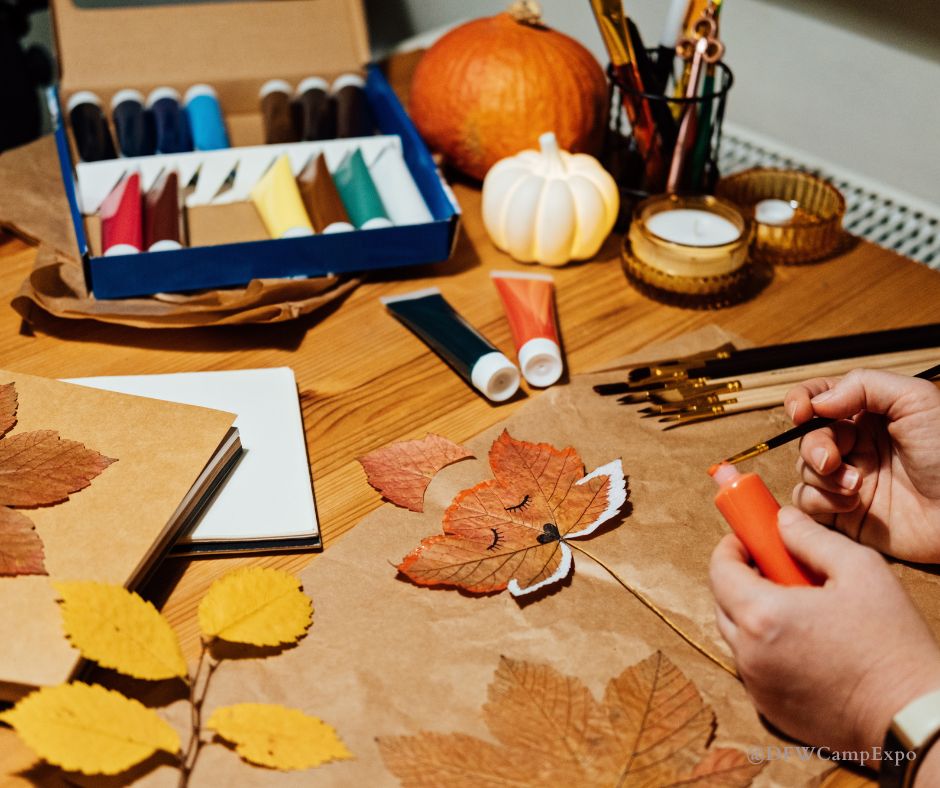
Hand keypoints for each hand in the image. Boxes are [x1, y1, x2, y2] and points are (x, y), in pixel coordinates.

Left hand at [709, 507, 939, 760]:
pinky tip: (802, 642)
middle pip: (723, 603)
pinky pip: (753, 668)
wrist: (910, 716)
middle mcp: (748, 653)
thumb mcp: (861, 570)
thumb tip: (783, 520)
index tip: (747, 538)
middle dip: (740, 580)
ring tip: (794, 606)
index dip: (730, 548)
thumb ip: (812, 538)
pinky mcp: (769, 710)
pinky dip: (764, 648)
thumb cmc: (890, 643)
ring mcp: (756, 685)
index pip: (720, 570)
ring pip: (737, 637)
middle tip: (773, 568)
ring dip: (752, 615)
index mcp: (762, 615)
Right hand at [784, 369, 939, 562]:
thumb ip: (864, 384)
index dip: (801, 400)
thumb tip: (818, 401)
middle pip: (806, 436)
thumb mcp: (916, 400)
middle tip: (831, 460)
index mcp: (868, 414)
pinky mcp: (842, 512)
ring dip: (822, 476)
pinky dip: (820, 501)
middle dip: (813, 446)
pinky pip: (807, 502)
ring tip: (857, 485)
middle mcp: (854, 445)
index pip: (819, 397)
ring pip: (803, 469)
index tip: (801, 412)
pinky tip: (851, 504)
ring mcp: (846, 478)